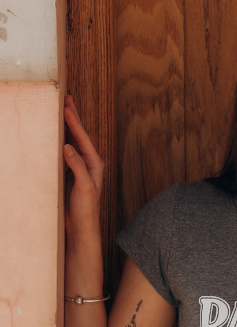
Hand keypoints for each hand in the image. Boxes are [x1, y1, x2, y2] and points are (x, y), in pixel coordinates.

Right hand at [63, 94, 103, 236]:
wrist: (81, 227)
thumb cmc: (86, 209)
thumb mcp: (84, 187)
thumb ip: (77, 167)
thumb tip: (67, 146)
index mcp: (94, 163)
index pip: (82, 138)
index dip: (74, 121)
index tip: (66, 106)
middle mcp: (88, 163)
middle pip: (78, 135)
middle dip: (72, 117)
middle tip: (65, 98)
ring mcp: (78, 167)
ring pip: (70, 141)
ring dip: (65, 126)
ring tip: (60, 110)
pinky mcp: (69, 173)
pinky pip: (63, 152)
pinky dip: (58, 140)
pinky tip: (52, 134)